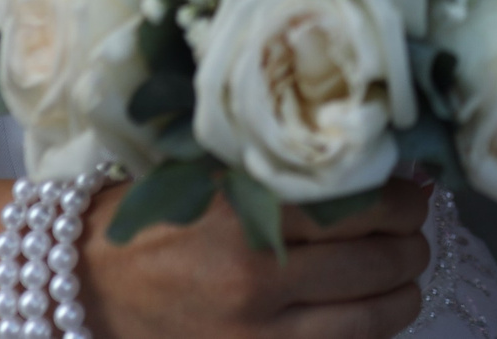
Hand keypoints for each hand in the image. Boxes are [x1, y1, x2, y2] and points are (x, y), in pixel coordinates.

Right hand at [86, 172, 431, 338]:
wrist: (84, 281)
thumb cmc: (157, 216)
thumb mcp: (219, 176)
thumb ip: (293, 176)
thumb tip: (384, 173)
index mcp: (251, 215)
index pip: (368, 207)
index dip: (407, 202)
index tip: (412, 195)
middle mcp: (258, 278)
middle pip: (382, 264)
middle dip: (411, 247)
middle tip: (411, 235)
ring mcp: (256, 335)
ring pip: (374, 319)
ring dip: (403, 295)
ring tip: (403, 279)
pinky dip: (369, 334)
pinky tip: (370, 316)